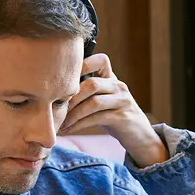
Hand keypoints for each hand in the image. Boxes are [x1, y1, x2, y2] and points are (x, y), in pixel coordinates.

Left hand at [59, 53, 167, 167]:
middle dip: (71, 98)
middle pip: (91, 84)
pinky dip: (79, 125)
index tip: (64, 79)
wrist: (139, 134)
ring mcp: (122, 101)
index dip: (82, 65)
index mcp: (112, 78)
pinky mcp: (122, 117)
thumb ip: (87, 90)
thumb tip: (56, 88)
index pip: (101, 60)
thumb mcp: (103, 98)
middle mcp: (118, 86)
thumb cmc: (114, 115)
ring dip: (73, 114)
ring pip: (94, 103)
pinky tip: (69, 129)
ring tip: (61, 123)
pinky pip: (97, 118)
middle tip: (56, 109)